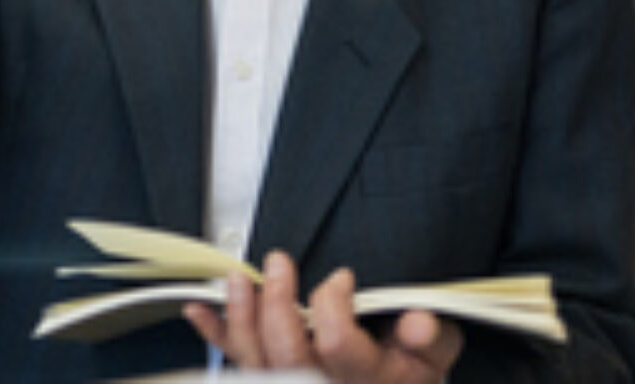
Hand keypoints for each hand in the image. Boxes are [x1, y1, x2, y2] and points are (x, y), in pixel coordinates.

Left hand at [184, 250, 464, 383]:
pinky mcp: (275, 383)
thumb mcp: (437, 350)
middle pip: (289, 354)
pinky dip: (215, 336)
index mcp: (372, 379)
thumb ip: (431, 335)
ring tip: (237, 278)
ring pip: (257, 362)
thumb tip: (417, 322)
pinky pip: (239, 364)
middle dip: (277, 302)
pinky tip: (197, 311)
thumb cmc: (413, 366)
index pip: (338, 341)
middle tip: (279, 262)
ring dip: (240, 316)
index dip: (333, 303)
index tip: (342, 278)